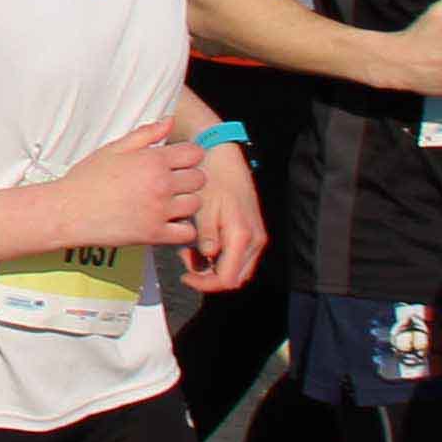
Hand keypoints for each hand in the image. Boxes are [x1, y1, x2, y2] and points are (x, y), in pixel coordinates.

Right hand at [52, 126, 210, 254]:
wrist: (67, 211)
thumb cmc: (87, 178)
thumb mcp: (114, 148)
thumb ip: (146, 134)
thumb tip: (170, 121)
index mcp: (152, 160)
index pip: (194, 154)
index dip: (189, 156)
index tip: (178, 162)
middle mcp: (160, 184)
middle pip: (199, 179)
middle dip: (189, 179)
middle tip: (172, 183)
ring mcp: (159, 210)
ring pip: (195, 204)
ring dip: (186, 203)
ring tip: (169, 203)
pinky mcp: (154, 234)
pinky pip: (187, 232)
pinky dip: (182, 228)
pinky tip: (168, 222)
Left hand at [186, 136, 267, 291]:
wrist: (224, 158)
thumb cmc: (213, 179)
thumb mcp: (204, 207)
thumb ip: (206, 235)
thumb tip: (207, 257)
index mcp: (242, 236)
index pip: (227, 278)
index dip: (205, 283)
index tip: (185, 276)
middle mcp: (255, 240)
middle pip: (234, 277)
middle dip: (208, 277)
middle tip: (186, 261)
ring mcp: (256, 237)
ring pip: (236, 268)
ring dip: (213, 267)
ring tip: (190, 250)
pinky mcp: (252, 232)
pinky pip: (238, 256)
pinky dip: (220, 256)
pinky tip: (201, 243)